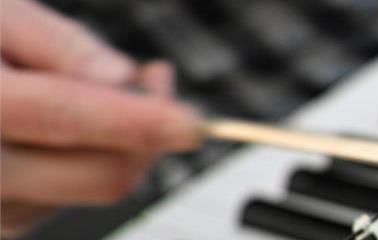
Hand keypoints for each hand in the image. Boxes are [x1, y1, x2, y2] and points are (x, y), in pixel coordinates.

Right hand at [0, 0, 198, 235]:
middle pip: (103, 172)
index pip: (67, 117)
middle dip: (148, 130)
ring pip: (98, 188)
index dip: (138, 121)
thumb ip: (59, 44)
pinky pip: (78, 197)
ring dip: (123, 143)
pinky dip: (95, 160)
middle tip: (155, 75)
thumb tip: (120, 79)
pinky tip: (81, 124)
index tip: (191, 123)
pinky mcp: (6, 223)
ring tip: (101, 86)